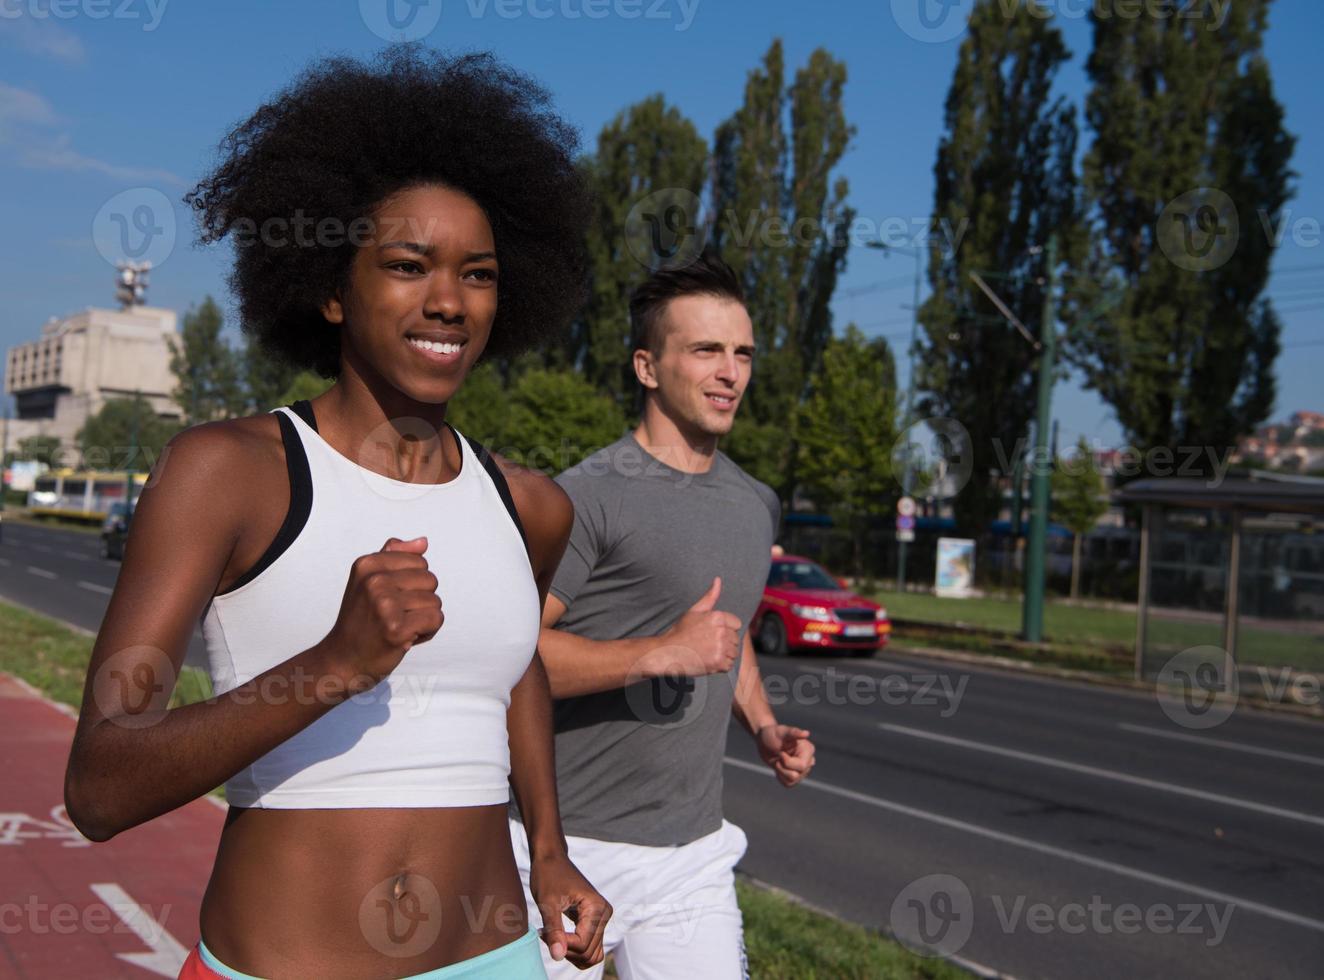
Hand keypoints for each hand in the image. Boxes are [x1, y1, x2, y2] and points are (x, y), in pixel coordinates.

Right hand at [318, 536, 442, 693]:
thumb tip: (423, 541)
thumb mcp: (368, 580)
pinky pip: (436, 619)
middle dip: (420, 601)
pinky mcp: (396, 628)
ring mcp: (384, 604)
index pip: (420, 561)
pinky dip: (427, 632)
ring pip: (435, 601)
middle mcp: (374, 580)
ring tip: (399, 627)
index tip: (392, 599)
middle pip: (430, 580)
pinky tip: (406, 638)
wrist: (342, 660)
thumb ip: (395, 556)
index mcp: (368, 564)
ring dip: (423, 618)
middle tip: (395, 616)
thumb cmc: (360, 620)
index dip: (413, 583)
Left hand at [529, 853, 611, 969]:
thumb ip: (554, 931)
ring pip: (591, 954)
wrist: (551, 858)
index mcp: (597, 908)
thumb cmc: (547, 875)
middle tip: (545, 933)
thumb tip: (558, 956)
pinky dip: (574, 948)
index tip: (542, 932)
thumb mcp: (547, 903)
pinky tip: (558, 936)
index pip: (583, 944)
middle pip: (588, 952)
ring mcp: (602, 918)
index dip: (562, 945)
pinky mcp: (595, 921)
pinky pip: (589, 946)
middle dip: (565, 949)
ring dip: (570, 952)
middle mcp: (604, 913)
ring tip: (552, 935)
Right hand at [652, 577, 741, 677]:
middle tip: (707, 644)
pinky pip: (729, 665)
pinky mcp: (718, 662)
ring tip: (707, 652)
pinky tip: (708, 661)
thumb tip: (718, 580)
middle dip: (725, 643)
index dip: (726, 630)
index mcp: (717, 617)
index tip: (712, 634)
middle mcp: (721, 631)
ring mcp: (720, 647)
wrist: (668, 652)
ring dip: (723, 655)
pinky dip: (720, 666)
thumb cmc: (680, 632)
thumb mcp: (694, 611)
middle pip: (735, 640)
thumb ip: (710, 596)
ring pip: (733, 653)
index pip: (736, 624)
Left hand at [756, 723, 814, 786]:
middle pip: (796, 775)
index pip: (802, 766)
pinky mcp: (796, 776)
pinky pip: (788, 784)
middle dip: (783, 767)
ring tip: (779, 760)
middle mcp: (809, 761)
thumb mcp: (781, 732)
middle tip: (778, 756)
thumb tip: (806, 733)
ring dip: (781, 772)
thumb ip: (793, 733)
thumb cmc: (773, 734)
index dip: (787, 762)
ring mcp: (803, 770)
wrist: (764, 741)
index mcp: (808, 750)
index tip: (781, 752)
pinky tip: (779, 766)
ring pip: (792, 781)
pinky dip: (780, 776)